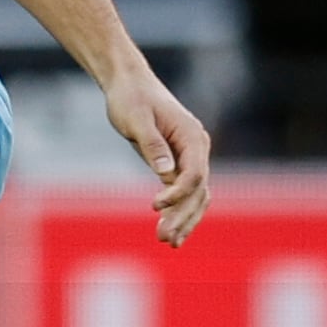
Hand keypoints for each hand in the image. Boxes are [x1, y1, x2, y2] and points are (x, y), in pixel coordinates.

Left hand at [105, 67, 211, 246]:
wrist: (128, 84)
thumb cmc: (131, 98)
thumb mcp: (137, 119)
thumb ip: (153, 145)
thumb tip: (166, 173)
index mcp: (192, 137)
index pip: (194, 174)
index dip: (177, 194)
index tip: (154, 206)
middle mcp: (198, 148)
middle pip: (198, 190)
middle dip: (183, 216)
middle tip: (164, 239)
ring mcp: (190, 156)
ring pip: (196, 196)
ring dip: (184, 219)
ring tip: (168, 242)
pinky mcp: (178, 162)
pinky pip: (185, 192)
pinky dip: (180, 211)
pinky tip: (170, 231)